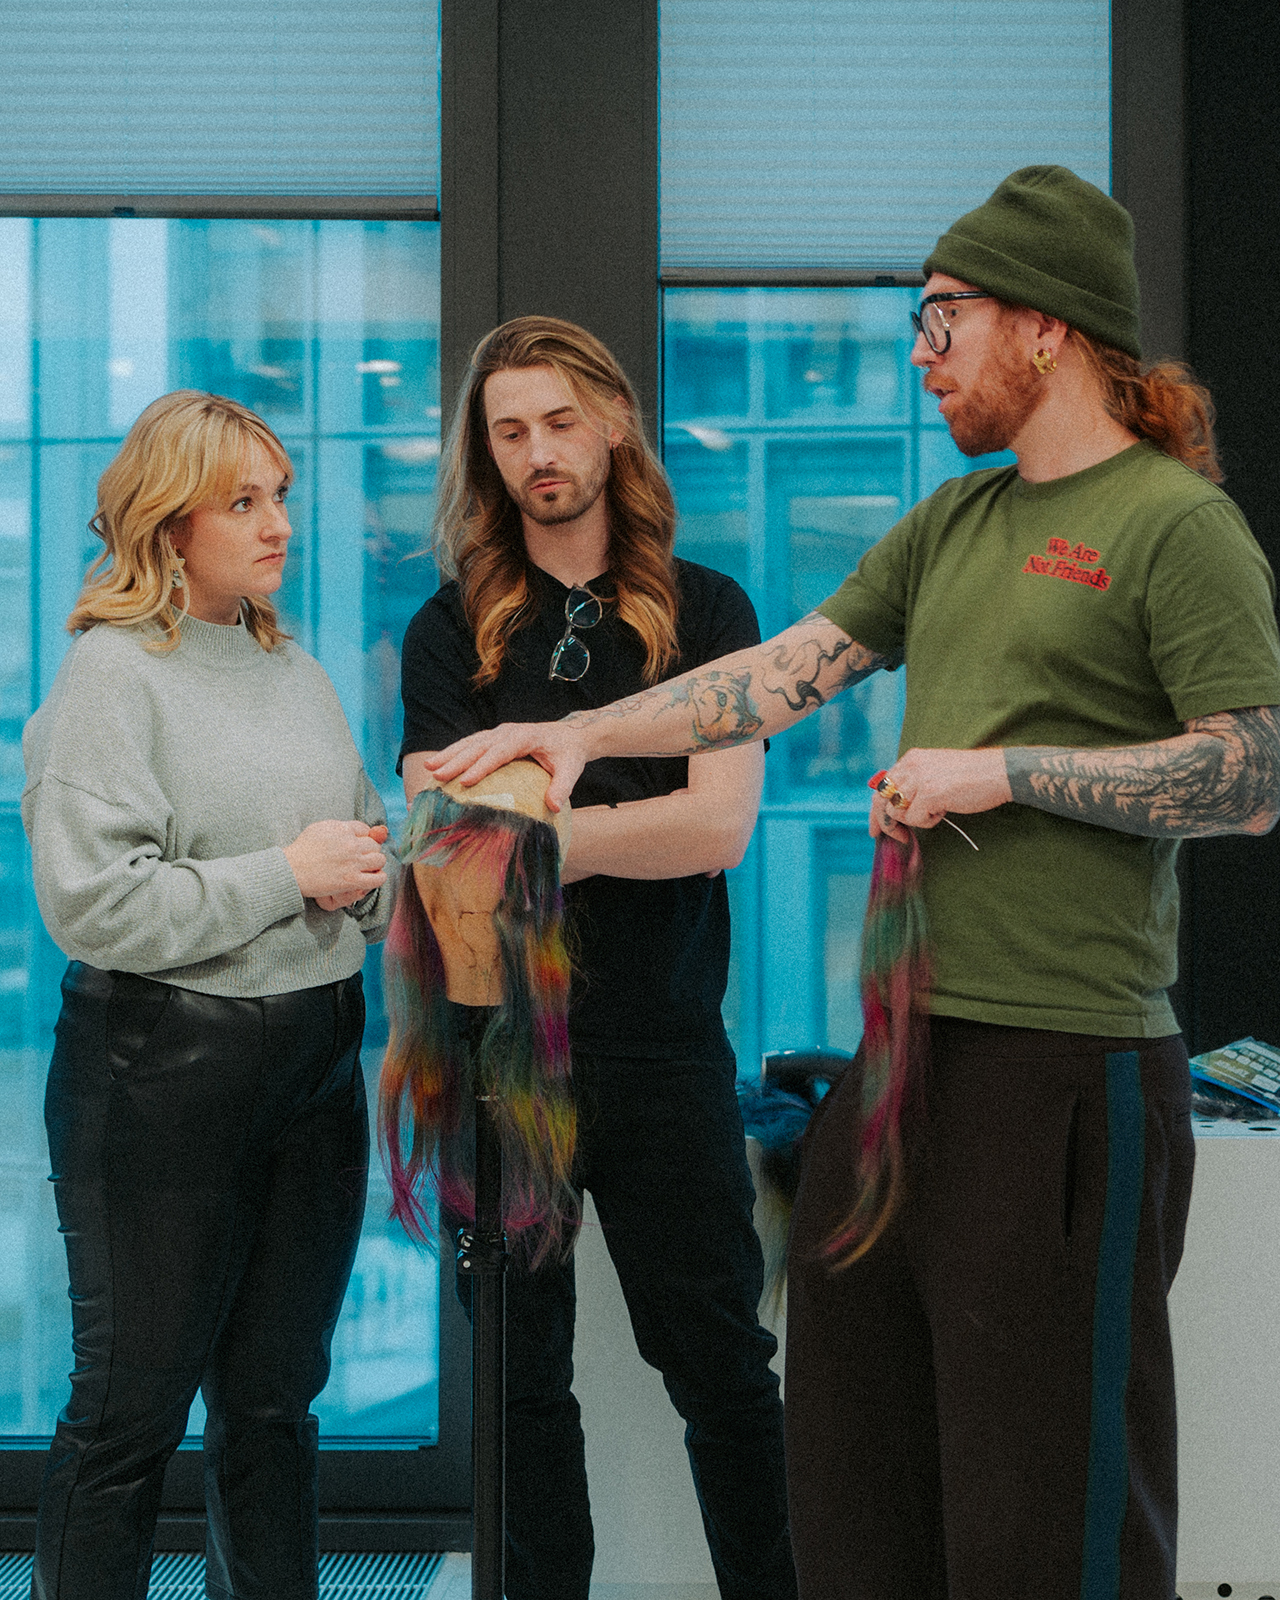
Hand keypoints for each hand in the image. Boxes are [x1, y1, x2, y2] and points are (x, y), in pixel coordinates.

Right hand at [284, 821, 388, 901]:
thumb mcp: (320, 828)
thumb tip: (362, 829)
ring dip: (375, 864)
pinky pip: (378, 878)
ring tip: (368, 868)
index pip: (366, 829)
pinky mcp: (351, 880)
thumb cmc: (303, 849)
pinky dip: (378, 878)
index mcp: (343, 829)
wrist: (291, 870)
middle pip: (375, 844)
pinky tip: (372, 878)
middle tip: (361, 858)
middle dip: (370, 851)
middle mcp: (350, 844)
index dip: (364, 838)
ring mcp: (352, 862)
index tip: (357, 846)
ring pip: (380, 860)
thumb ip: (341, 827)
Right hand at [425, 722, 589, 811]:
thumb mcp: (571, 770)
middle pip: (479, 745)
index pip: (501, 751)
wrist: (570, 734)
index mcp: (525, 737)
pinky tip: (439, 764)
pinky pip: (471, 743)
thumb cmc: (569, 754)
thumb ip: (562, 787)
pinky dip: (454, 752)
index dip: (482, 766)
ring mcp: (499, 732)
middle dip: (456, 760)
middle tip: (436, 775)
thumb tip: (554, 807)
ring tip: (429, 768)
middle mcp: (508, 731)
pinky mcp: (494, 737)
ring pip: (470, 742)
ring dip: (449, 754)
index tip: (466, 781)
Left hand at [870, 748, 1010, 841]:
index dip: (877, 808)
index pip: (882, 786)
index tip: (877, 827)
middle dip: (883, 823)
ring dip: (915, 820)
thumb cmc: (972, 776)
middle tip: (896, 837)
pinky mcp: (929, 793)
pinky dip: (928, 822)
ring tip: (936, 812)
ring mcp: (919, 778)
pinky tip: (944, 811)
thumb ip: (915, 784)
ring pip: (896, 811)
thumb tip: (895, 808)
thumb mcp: (936, 772)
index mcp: (911, 759)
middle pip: (880, 799)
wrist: (999, 772)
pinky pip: (914, 819)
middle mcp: (911, 765)